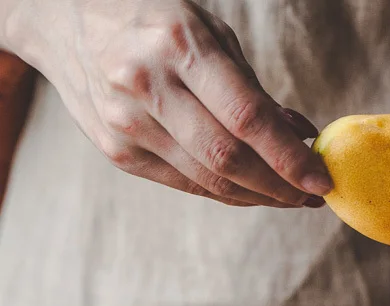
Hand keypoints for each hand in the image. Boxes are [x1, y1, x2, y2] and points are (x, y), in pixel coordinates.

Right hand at [3, 0, 330, 206]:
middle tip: (312, 195)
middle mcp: (146, 85)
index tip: (322, 179)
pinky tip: (252, 190)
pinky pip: (186, 185)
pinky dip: (226, 192)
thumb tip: (301, 136)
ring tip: (289, 195)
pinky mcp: (116, 151)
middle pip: (228, 160)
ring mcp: (126, 124)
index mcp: (178, 44)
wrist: (60, 16)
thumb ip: (253, 89)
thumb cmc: (151, 18)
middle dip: (280, 187)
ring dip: (258, 196)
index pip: (247, 119)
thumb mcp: (208, 31)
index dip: (289, 158)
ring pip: (208, 182)